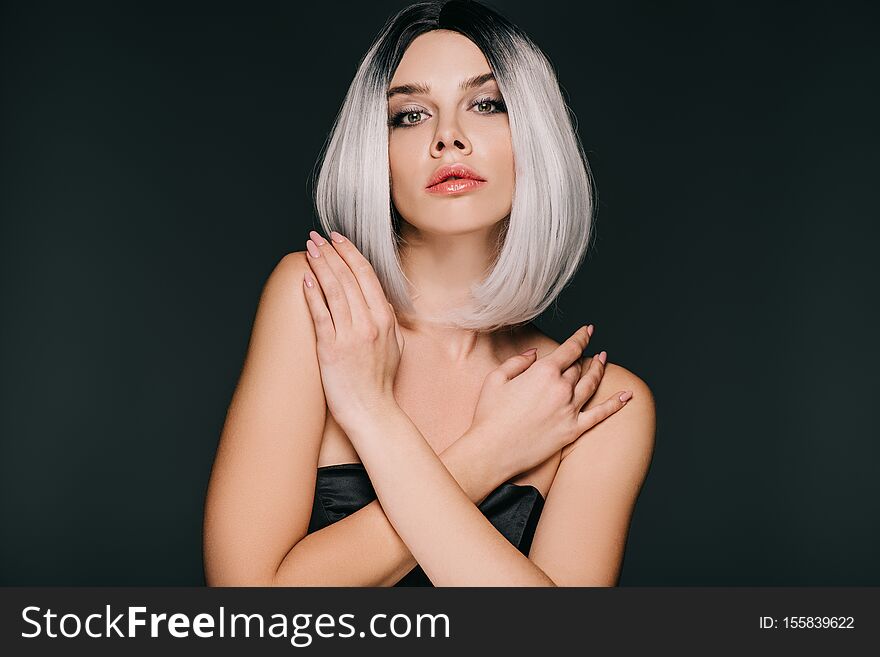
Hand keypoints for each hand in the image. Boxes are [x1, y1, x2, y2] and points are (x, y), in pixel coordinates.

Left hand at [301, 230, 404, 429]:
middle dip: (331, 252)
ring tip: (309, 249)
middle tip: (317, 237)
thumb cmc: (381, 383)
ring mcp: (350, 335)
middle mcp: (369, 323)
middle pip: (348, 277)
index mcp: (385, 319)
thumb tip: (380, 301)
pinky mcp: (331, 349)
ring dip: (320, 265)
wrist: (372, 412)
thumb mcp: (395, 347)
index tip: (338, 239)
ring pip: (334, 290)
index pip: (367, 275)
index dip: (350, 253)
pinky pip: (320, 314)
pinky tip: (305, 278)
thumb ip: (388, 321)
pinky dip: (312, 293)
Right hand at [469, 325, 631, 480]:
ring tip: (604, 361)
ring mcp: (570, 410)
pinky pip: (600, 414)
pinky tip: (626, 395)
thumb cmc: (489, 414)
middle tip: (588, 351)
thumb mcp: (496, 378)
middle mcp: (561, 389)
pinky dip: (615, 404)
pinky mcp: (573, 431)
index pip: (570, 349)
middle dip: (583, 357)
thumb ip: (517, 362)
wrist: (492, 450)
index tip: (588, 330)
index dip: (581, 336)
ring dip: (599, 370)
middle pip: (579, 367)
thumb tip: (534, 354)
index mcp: (544, 372)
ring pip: (591, 385)